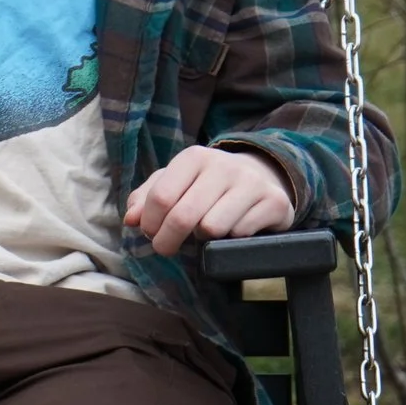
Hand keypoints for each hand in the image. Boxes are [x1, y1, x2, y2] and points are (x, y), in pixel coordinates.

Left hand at [126, 145, 294, 255]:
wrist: (262, 176)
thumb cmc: (206, 184)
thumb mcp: (175, 182)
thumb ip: (147, 198)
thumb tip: (131, 219)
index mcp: (194, 157)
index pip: (161, 196)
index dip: (150, 222)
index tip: (150, 233)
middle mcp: (223, 166)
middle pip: (184, 216)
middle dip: (168, 239)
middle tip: (165, 247)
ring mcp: (251, 183)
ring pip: (212, 228)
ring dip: (203, 238)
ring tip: (204, 231)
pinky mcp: (275, 203)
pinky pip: (241, 235)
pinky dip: (230, 239)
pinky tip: (231, 229)